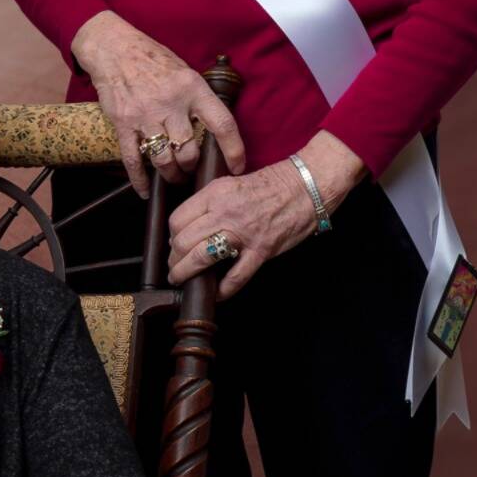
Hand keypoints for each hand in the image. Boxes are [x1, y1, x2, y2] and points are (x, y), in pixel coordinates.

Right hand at [71, 11, 245, 197]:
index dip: (234, 150)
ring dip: (171, 175)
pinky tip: (145, 190)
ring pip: (164, 160)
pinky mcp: (123, 124)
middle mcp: (171, 104)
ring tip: (173, 177)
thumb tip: (214, 128)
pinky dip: (140, 180)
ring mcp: (145, 115)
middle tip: (191, 169)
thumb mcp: (185, 71)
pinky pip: (133, 160)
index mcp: (192, 89)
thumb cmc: (153, 59)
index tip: (237, 167)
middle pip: (189, 151)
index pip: (222, 124)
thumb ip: (198, 98)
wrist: (113, 48)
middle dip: (192, 167)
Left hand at [167, 132, 366, 297]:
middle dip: (173, 259)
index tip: (174, 244)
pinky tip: (216, 293)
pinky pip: (235, 277)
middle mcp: (224, 212)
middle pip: (183, 241)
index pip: (177, 219)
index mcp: (215, 193)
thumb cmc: (270, 184)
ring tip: (182, 281)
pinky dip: (222, 290)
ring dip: (186, 274)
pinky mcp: (260, 251)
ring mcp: (242, 233)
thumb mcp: (231, 183)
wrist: (305, 186)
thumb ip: (210, 202)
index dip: (171, 236)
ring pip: (201, 258)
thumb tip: (190, 225)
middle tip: (174, 267)